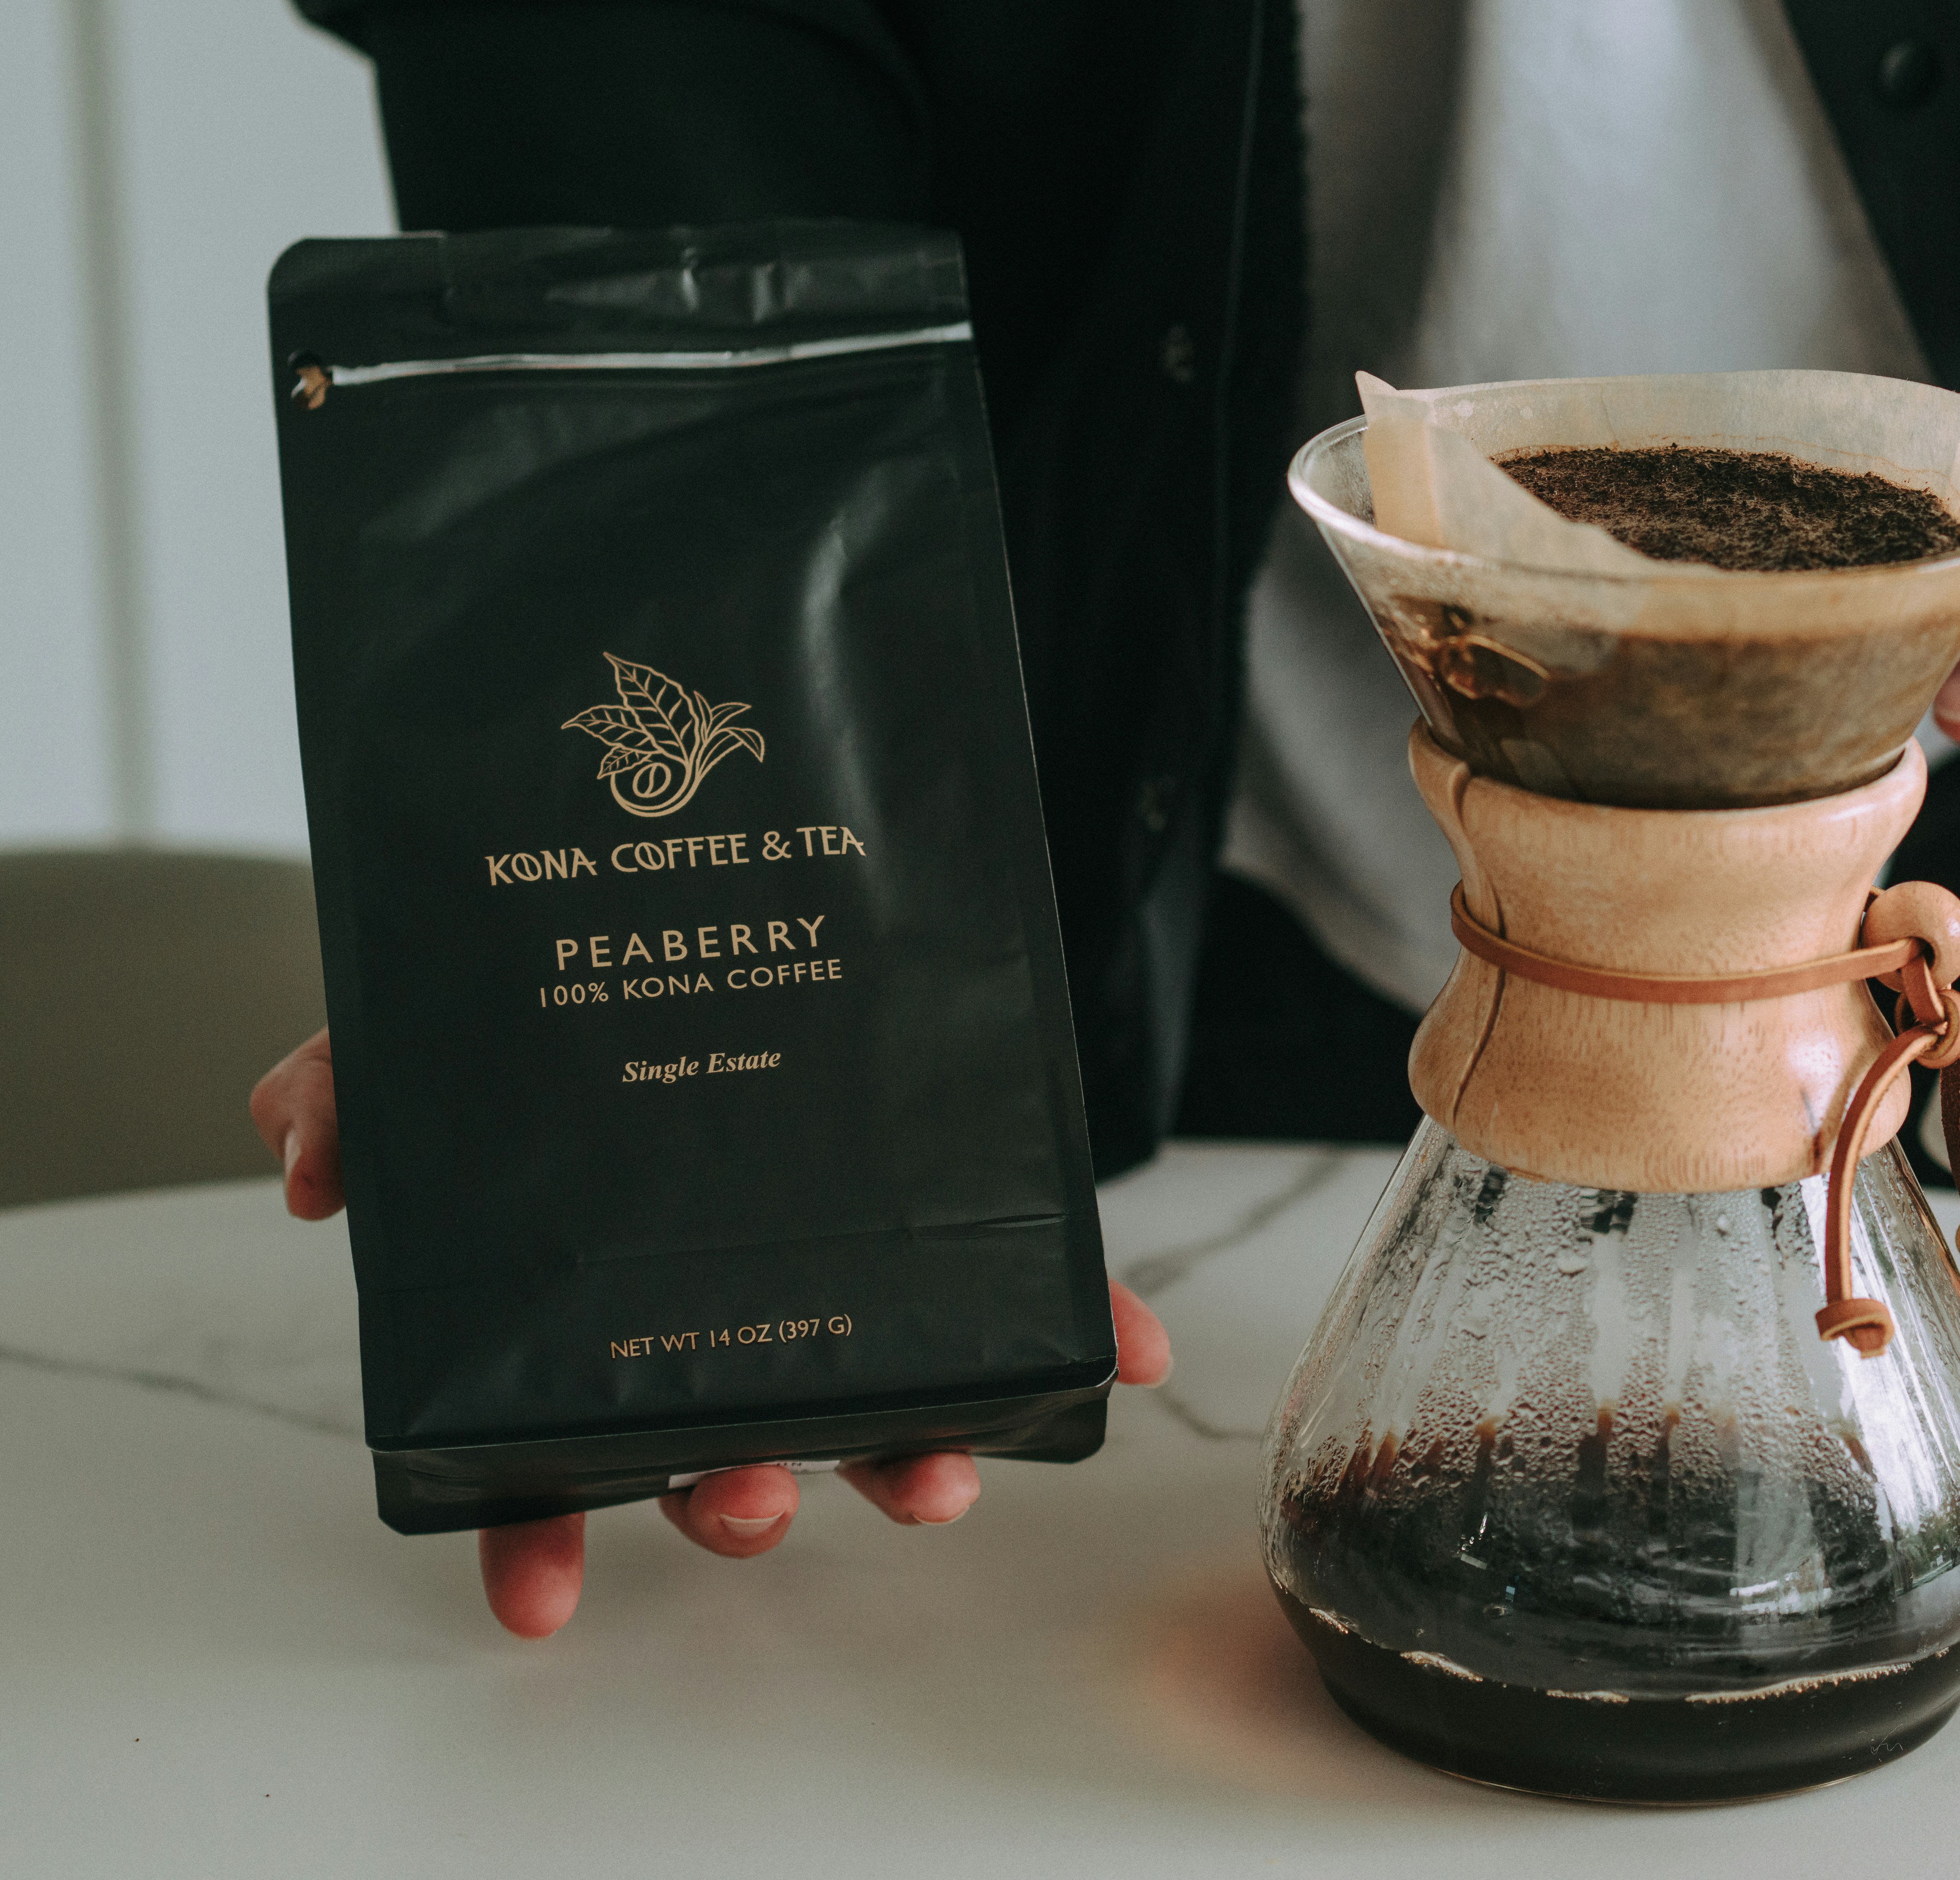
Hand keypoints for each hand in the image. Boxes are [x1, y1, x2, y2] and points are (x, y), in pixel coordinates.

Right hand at [252, 1028, 1172, 1637]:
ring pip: (881, 1414)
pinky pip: (1033, 1300)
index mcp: (609, 1311)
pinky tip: (1124, 1352)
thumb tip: (302, 1154)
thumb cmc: (583, 1009)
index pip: (559, 1458)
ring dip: (906, 1461)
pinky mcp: (959, 1234)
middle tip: (750, 1499)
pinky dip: (1085, 1329)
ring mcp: (847, 1289)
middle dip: (744, 1500)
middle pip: (732, 1456)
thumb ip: (360, 1089)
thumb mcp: (449, 1034)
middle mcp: (727, 1324)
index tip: (536, 1601)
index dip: (539, 1538)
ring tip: (930, 1477)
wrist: (727, 891)